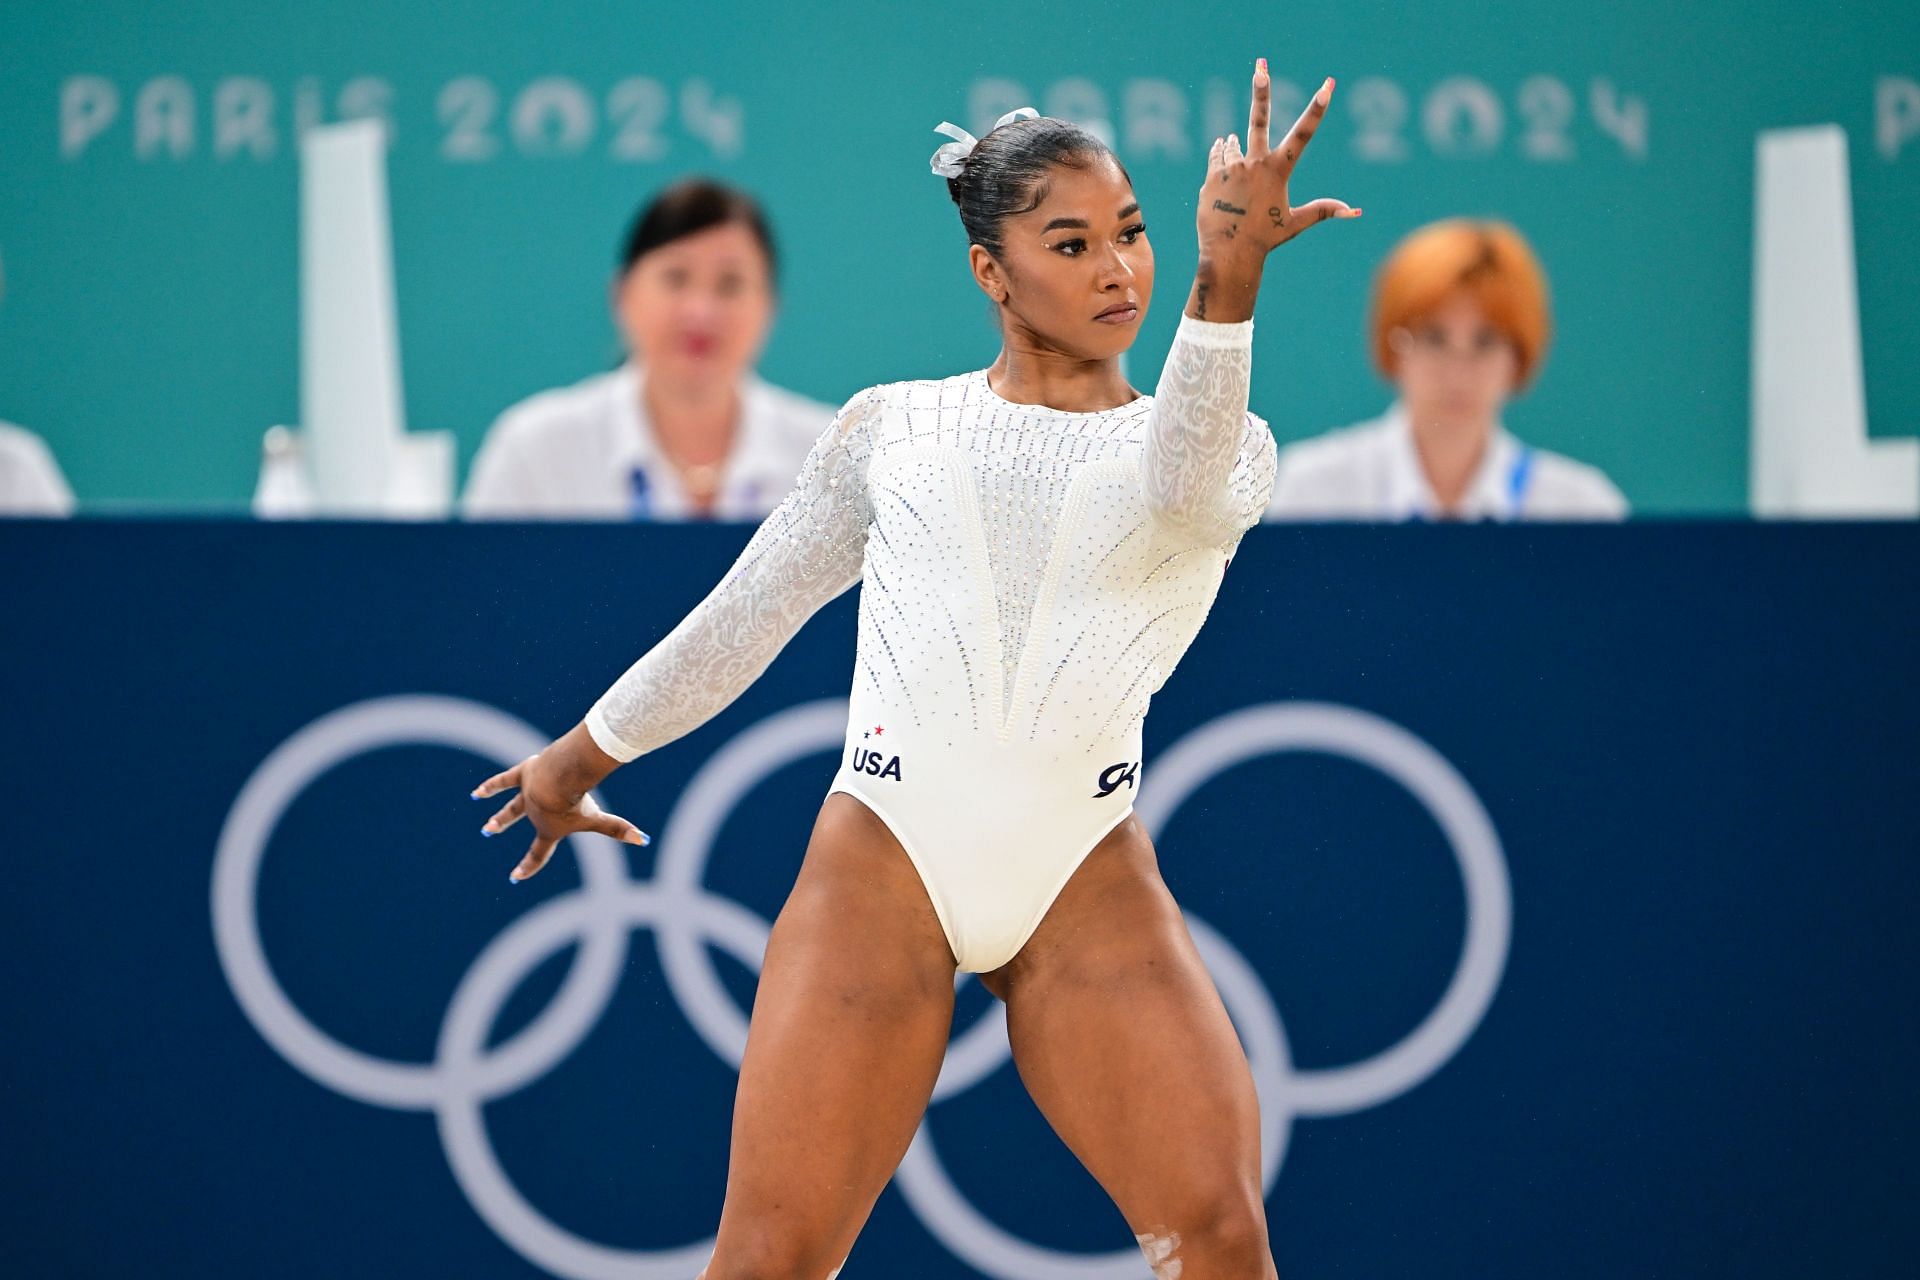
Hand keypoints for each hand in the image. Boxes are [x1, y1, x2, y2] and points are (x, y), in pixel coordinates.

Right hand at [470, 723, 647, 882]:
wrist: (558, 781)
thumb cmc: (578, 803)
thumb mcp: (598, 818)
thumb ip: (619, 829)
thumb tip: (644, 840)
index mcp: (549, 828)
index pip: (539, 852)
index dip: (528, 866)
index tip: (516, 877)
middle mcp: (534, 813)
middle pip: (520, 821)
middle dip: (504, 826)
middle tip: (489, 831)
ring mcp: (527, 794)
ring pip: (510, 806)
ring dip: (499, 815)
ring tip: (487, 825)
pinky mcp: (524, 774)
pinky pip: (504, 781)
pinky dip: (491, 787)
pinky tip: (477, 792)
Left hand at [1195, 61, 1360, 264]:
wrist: (1229, 254)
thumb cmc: (1266, 239)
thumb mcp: (1295, 222)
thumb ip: (1323, 210)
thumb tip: (1356, 211)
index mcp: (1278, 171)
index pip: (1303, 134)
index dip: (1317, 108)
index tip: (1328, 85)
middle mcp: (1255, 164)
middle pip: (1259, 119)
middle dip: (1262, 89)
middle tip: (1261, 64)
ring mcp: (1231, 168)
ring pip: (1233, 145)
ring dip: (1237, 151)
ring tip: (1240, 182)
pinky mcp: (1211, 175)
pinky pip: (1218, 156)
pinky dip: (1223, 159)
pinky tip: (1227, 174)